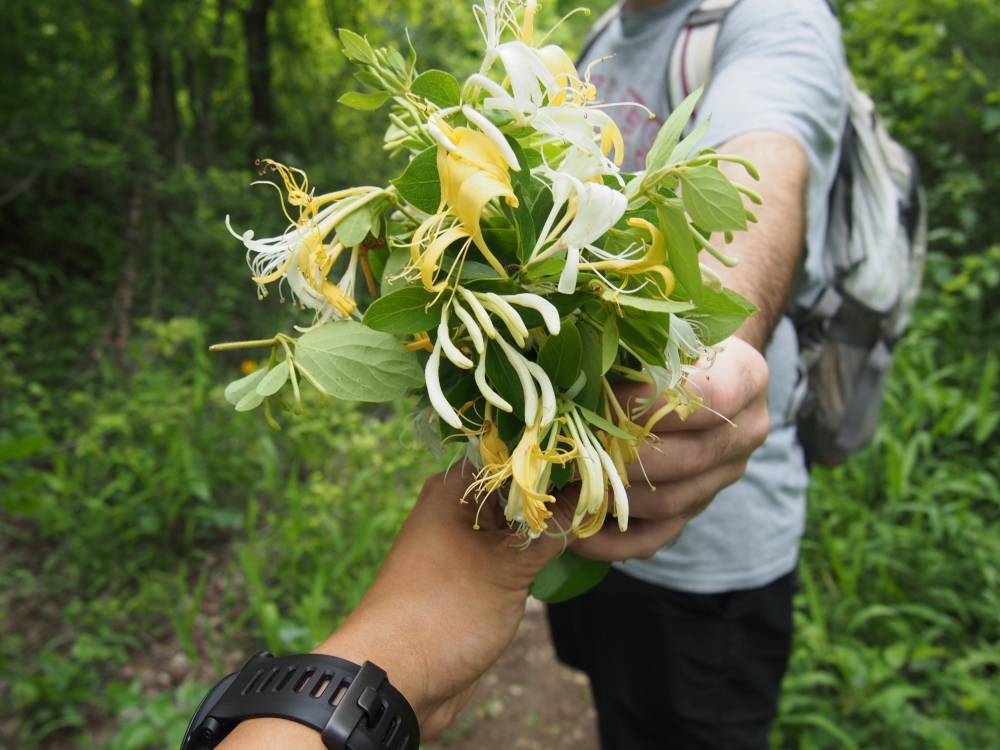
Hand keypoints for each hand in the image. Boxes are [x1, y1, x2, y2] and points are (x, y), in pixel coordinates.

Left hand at [220, 470, 572, 747]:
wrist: (397, 681)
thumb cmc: (441, 613)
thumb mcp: (506, 568)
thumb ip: (550, 529)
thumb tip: (590, 494)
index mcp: (453, 489)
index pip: (509, 448)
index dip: (551, 447)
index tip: (596, 448)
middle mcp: (457, 508)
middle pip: (516, 483)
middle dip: (556, 486)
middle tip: (609, 480)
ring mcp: (465, 543)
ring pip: (516, 519)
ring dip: (549, 519)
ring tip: (600, 508)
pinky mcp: (474, 575)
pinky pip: (511, 550)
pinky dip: (537, 548)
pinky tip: (573, 544)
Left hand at [573, 336, 769, 560]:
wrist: (694, 362)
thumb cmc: (666, 338)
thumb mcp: (661, 329)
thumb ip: (633, 346)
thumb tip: (569, 367)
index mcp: (747, 378)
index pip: (708, 397)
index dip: (649, 401)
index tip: (598, 398)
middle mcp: (747, 432)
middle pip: (686, 458)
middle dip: (620, 457)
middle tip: (568, 450)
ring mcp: (725, 475)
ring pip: (669, 502)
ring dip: (613, 498)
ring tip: (563, 484)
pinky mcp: (700, 505)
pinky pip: (659, 536)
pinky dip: (614, 541)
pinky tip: (577, 533)